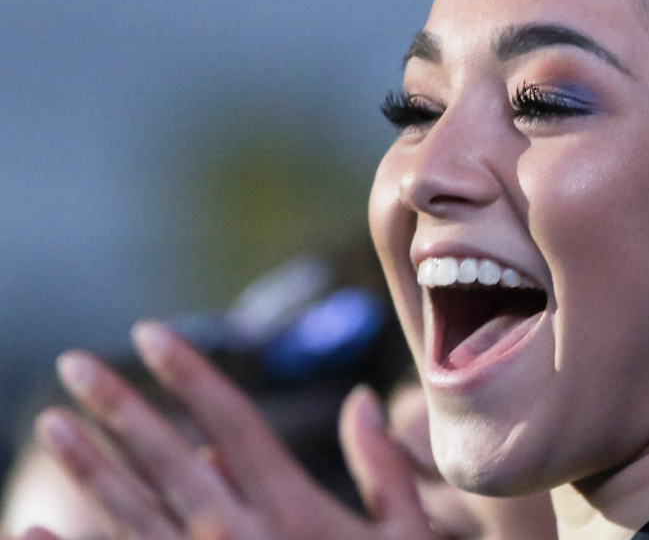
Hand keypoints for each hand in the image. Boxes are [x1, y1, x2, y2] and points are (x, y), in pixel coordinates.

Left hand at [34, 321, 439, 539]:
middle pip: (165, 456)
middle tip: (74, 365)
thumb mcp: (406, 537)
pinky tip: (30, 531)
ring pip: (128, 509)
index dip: (190, 375)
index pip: (230, 421)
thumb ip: (385, 468)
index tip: (154, 335)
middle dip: (117, 406)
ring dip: (86, 465)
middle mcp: (234, 532)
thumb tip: (362, 397)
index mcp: (290, 506)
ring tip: (50, 426)